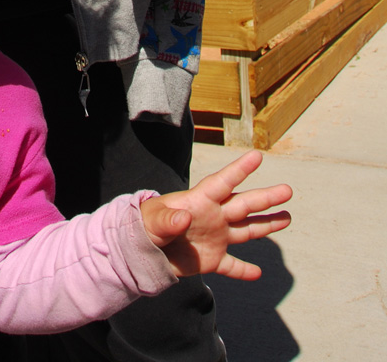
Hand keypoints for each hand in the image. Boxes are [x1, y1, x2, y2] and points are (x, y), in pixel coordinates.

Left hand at [140, 151, 291, 280]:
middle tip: (287, 190)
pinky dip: (244, 270)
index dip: (239, 170)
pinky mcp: (212, 259)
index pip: (222, 182)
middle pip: (243, 205)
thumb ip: (168, 219)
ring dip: (266, 225)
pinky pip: (232, 265)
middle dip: (266, 198)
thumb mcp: (153, 220)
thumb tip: (184, 217)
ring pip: (246, 230)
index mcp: (199, 201)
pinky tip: (258, 273)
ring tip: (287, 217)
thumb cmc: (145, 225)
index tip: (257, 156)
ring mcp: (215, 237)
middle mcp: (213, 216)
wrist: (141, 248)